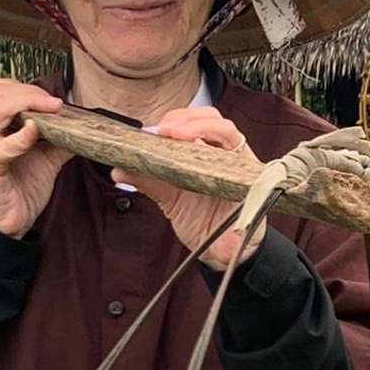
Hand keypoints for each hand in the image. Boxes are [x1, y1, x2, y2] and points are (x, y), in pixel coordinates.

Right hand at [0, 80, 73, 238]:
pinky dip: (20, 137)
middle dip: (30, 92)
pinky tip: (34, 132)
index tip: (54, 99)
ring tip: (50, 111)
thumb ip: (60, 139)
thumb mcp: (46, 158)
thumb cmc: (22, 188)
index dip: (25, 87)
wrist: (10, 223)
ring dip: (26, 104)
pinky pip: (1, 146)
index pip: (0, 88)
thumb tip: (84, 125)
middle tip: (56, 104)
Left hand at [111, 107, 264, 270]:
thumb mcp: (169, 198)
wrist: (221, 252)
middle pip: (213, 118)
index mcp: (206, 151)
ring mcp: (239, 165)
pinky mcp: (251, 181)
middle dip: (188, 119)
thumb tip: (118, 169)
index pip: (195, 120)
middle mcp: (224, 153)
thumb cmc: (200, 220)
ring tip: (179, 136)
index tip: (156, 128)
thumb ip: (147, 181)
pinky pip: (242, 160)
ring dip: (202, 128)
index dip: (178, 117)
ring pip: (228, 131)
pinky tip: (203, 157)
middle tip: (165, 130)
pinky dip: (224, 154)